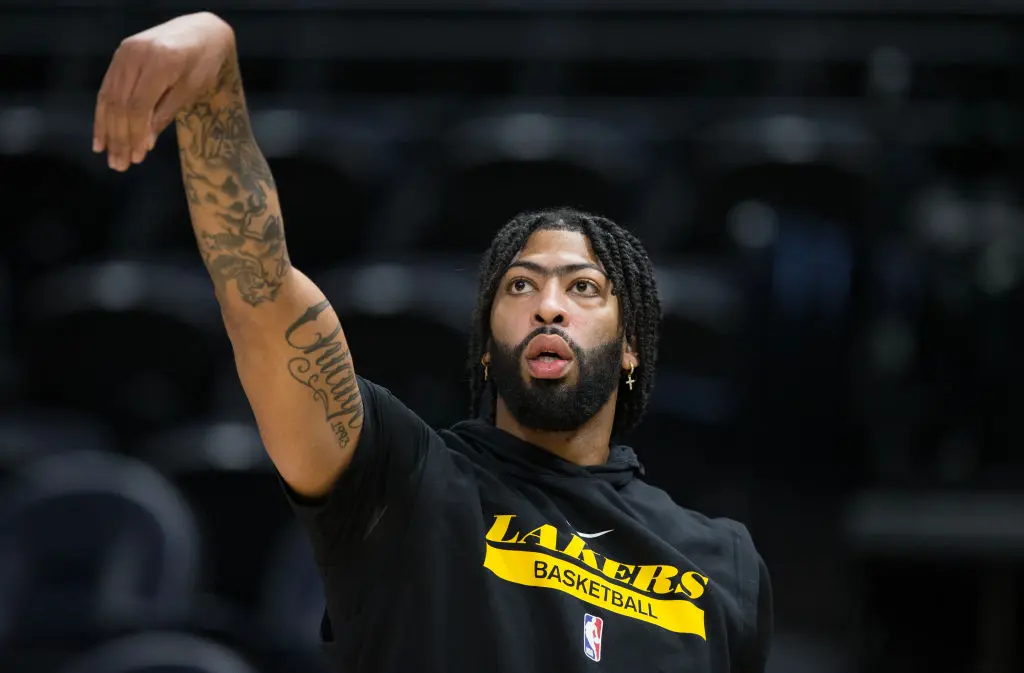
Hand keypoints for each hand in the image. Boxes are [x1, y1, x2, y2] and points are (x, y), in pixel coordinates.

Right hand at [93, 12, 235, 170]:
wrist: (201, 32)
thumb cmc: (203, 64)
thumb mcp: (190, 90)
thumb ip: (164, 114)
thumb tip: (143, 143)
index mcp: (159, 63)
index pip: (138, 106)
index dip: (134, 134)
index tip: (136, 158)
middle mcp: (136, 55)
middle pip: (120, 103)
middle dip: (119, 137)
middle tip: (119, 165)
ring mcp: (124, 53)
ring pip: (109, 97)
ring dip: (107, 129)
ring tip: (108, 155)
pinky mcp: (120, 56)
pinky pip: (107, 88)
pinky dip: (103, 113)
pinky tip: (101, 135)